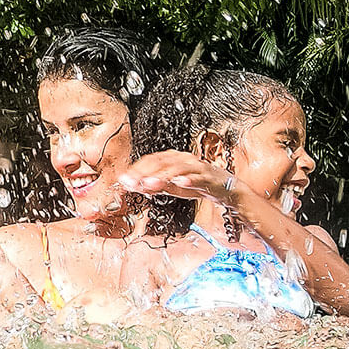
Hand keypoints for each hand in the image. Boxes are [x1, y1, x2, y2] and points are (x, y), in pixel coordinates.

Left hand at [116, 151, 238, 203]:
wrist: (224, 189)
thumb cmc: (196, 184)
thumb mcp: (170, 187)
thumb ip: (152, 186)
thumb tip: (131, 185)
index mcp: (172, 159)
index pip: (150, 160)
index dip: (136, 169)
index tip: (124, 180)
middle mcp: (183, 159)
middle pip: (161, 162)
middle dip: (145, 172)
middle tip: (133, 182)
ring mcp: (196, 166)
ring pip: (178, 168)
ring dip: (163, 175)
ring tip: (151, 183)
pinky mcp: (209, 177)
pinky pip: (198, 177)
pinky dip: (189, 179)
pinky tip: (181, 182)